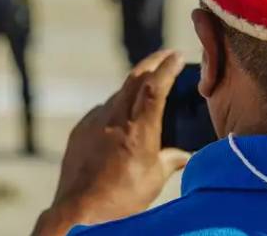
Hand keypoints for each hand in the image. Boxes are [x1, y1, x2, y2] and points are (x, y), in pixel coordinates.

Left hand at [33, 50, 189, 235]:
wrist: (79, 211)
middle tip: (166, 55)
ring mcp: (94, 122)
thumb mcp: (154, 178)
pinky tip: (120, 117)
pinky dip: (115, 107)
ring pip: (117, 94)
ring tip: (146, 87)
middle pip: (134, 78)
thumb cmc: (121, 198)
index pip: (155, 86)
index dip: (167, 67)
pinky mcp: (80, 130)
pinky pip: (101, 110)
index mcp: (139, 129)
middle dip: (152, 62)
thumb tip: (187, 155)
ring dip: (133, 85)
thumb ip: (171, 159)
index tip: (177, 56)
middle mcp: (115, 119)